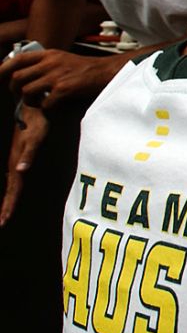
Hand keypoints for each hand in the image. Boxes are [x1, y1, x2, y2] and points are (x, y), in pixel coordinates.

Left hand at [0, 49, 123, 106]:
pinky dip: (46, 107)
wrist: (107, 72)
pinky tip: (53, 104)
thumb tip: (25, 72)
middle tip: (22, 94)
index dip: (3, 68)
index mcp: (49, 54)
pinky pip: (44, 103)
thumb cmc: (86, 68)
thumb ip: (45, 63)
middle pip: (17, 77)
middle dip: (15, 89)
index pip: (18, 59)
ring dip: (28, 100)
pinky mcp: (64, 89)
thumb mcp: (62, 58)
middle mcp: (51, 63)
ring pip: (26, 91)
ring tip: (38, 101)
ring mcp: (57, 76)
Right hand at [1, 103, 47, 225]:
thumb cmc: (36, 124)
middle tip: (2, 223)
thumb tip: (20, 171)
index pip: (14, 189)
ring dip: (9, 198)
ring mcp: (16, 160)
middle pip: (11, 190)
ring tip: (5, 212)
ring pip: (12, 184)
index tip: (4, 220)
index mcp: (16, 164)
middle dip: (6, 207)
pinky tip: (13, 188)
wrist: (32, 109)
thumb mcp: (35, 139)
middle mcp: (14, 164)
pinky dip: (14, 187)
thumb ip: (28, 155)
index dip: (9, 204)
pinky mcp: (20, 156)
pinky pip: (16, 177)